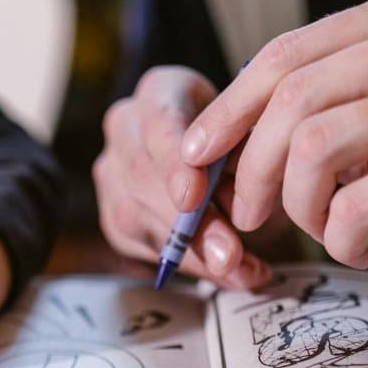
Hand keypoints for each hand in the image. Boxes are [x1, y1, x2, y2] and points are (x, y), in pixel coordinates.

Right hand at [93, 66, 273, 288]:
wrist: (216, 150)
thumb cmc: (241, 135)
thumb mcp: (255, 136)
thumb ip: (249, 161)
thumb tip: (247, 206)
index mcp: (160, 92)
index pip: (158, 123)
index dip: (173, 163)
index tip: (193, 197)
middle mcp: (125, 128)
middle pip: (140, 176)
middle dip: (187, 223)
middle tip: (227, 253)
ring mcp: (113, 173)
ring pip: (136, 216)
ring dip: (192, 252)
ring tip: (240, 272)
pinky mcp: (114, 214)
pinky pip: (144, 244)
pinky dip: (190, 264)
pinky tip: (229, 275)